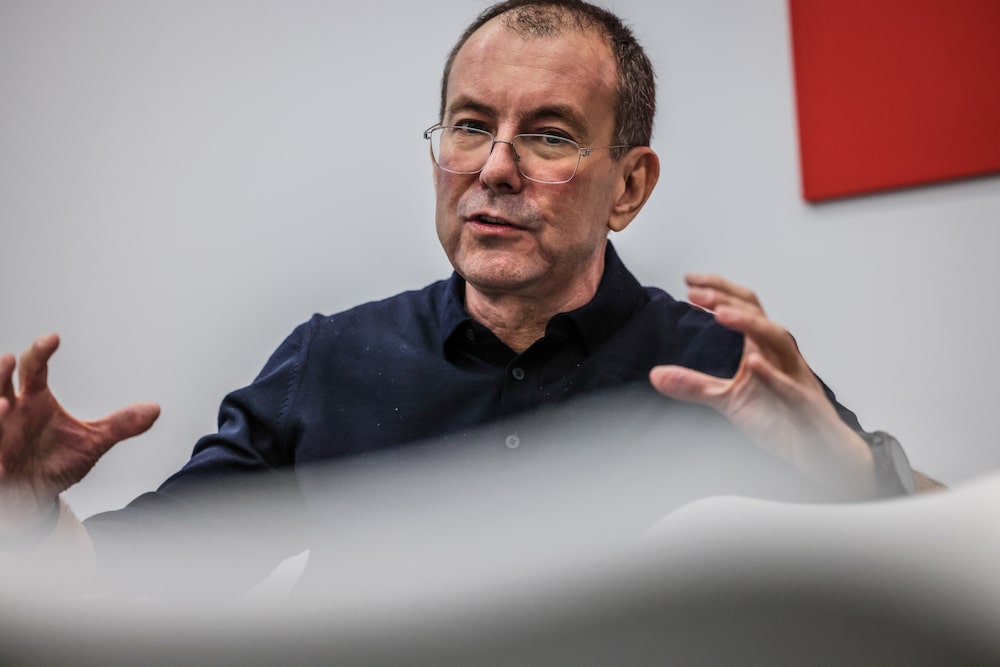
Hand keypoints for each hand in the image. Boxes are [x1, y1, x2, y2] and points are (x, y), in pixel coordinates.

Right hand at [0, 334, 159, 532]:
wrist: (36, 497)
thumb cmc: (55, 463)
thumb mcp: (92, 442)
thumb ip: (120, 424)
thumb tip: (154, 409)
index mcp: (34, 400)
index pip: (35, 369)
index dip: (40, 352)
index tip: (52, 339)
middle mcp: (11, 412)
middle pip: (0, 384)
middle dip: (1, 372)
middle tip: (10, 360)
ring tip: (2, 404)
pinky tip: (1, 460)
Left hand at [649, 275, 878, 496]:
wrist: (820, 453)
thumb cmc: (781, 418)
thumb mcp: (730, 401)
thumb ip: (695, 385)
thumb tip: (656, 375)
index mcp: (764, 349)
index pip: (744, 308)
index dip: (719, 291)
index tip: (689, 281)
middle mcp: (781, 356)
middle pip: (758, 315)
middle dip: (726, 301)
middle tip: (694, 292)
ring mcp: (796, 378)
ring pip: (779, 341)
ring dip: (750, 324)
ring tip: (720, 313)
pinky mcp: (806, 406)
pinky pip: (792, 387)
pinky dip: (775, 375)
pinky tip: (755, 364)